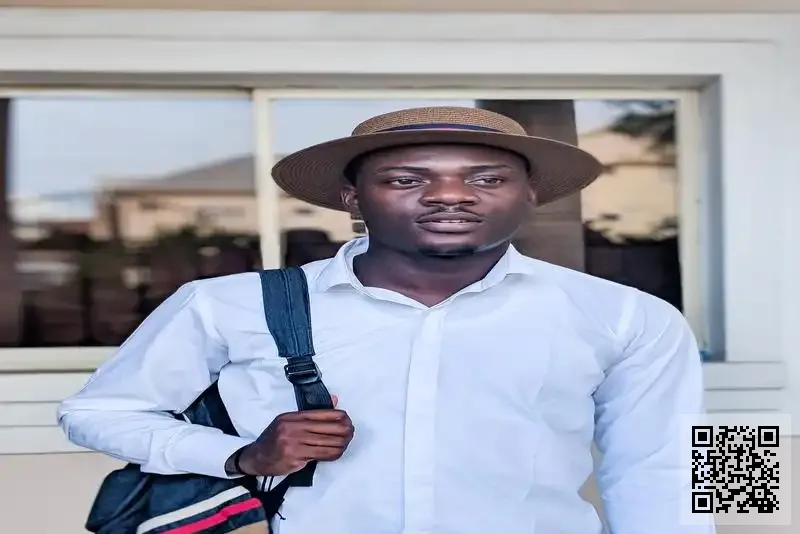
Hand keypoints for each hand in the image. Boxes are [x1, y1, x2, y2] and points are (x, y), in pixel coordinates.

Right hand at [232, 395, 353, 476]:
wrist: (256, 457)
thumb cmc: (274, 438)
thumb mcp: (289, 420)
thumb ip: (312, 413)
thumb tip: (335, 400)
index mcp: (293, 417)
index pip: (323, 413)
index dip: (340, 416)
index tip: (348, 419)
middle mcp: (294, 428)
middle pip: (330, 428)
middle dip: (345, 430)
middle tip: (351, 432)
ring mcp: (294, 444)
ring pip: (329, 443)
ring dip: (342, 443)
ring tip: (346, 442)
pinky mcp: (296, 458)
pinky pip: (322, 455)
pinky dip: (333, 453)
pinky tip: (338, 452)